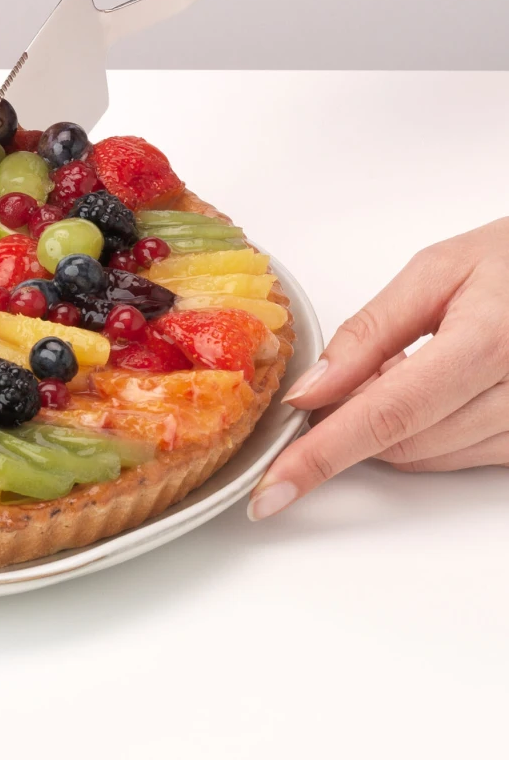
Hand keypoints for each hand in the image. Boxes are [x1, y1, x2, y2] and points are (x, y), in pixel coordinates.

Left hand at [248, 219, 508, 519]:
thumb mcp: (437, 271)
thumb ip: (370, 332)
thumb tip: (310, 391)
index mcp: (487, 343)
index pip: (386, 415)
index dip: (322, 456)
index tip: (273, 489)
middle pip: (401, 442)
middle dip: (351, 420)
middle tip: (346, 374)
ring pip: (427, 456)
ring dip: (393, 425)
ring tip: (411, 363)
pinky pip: (462, 457)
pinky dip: (429, 430)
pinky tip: (438, 386)